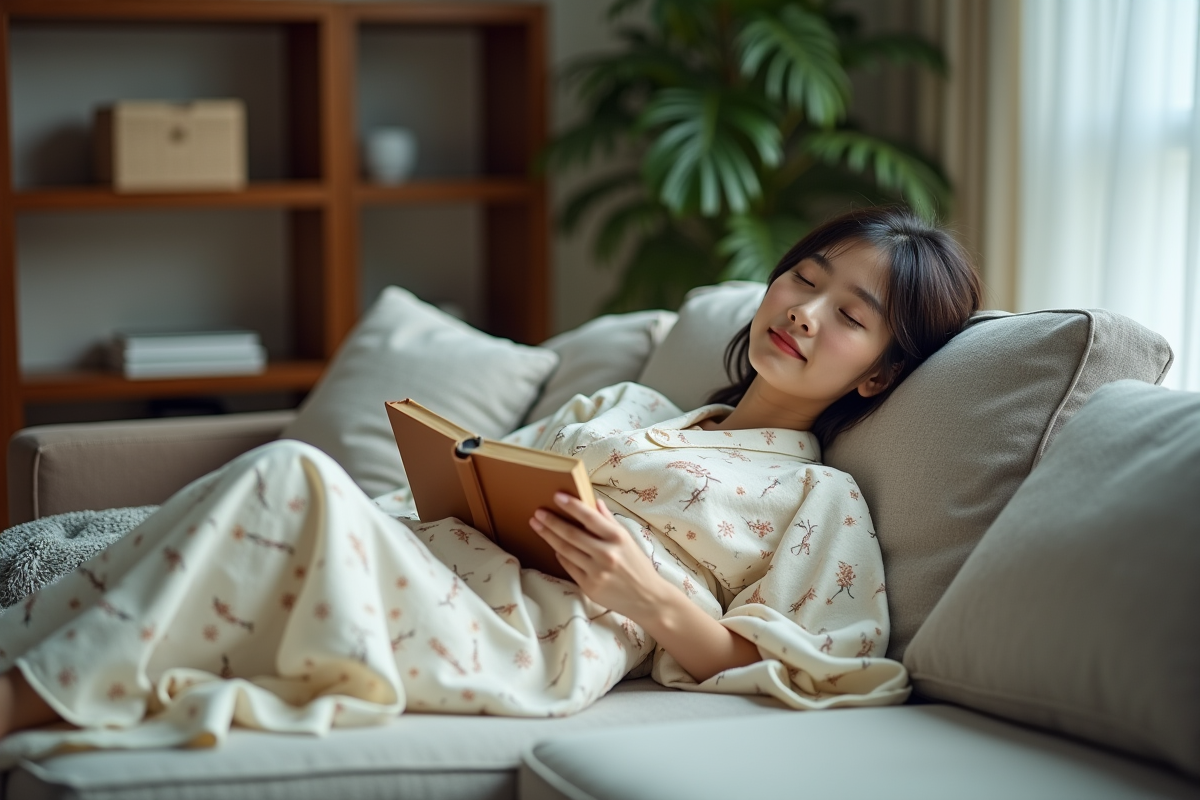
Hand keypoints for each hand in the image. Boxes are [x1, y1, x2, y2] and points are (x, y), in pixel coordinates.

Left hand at [530, 493, 665, 618]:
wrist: (647, 598)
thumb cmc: (638, 566)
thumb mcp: (628, 540)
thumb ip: (609, 521)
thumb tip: (594, 502)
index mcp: (618, 538)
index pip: (590, 517)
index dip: (572, 506)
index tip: (557, 496)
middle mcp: (606, 554)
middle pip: (572, 534)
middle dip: (551, 522)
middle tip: (538, 513)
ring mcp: (596, 572)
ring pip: (566, 550)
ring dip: (549, 536)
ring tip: (537, 525)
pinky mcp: (589, 586)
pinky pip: (569, 566)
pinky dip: (560, 555)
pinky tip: (555, 546)